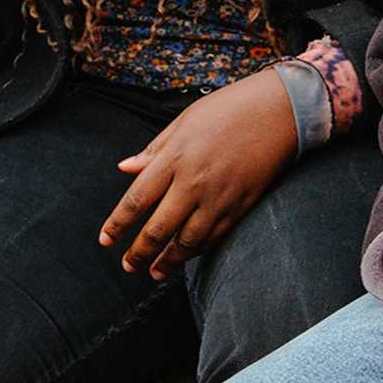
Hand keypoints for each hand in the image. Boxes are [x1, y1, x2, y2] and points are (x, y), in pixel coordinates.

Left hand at [97, 70, 297, 280]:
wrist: (277, 111)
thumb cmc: (227, 109)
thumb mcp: (183, 122)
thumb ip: (153, 150)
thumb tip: (124, 168)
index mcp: (174, 158)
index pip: (137, 200)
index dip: (118, 224)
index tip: (105, 240)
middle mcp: (193, 183)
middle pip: (158, 229)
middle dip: (139, 252)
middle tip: (127, 266)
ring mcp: (219, 198)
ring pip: (187, 242)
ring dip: (168, 262)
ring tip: (154, 273)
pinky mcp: (241, 207)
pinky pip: (214, 238)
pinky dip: (197, 251)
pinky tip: (186, 257)